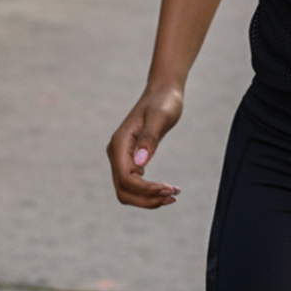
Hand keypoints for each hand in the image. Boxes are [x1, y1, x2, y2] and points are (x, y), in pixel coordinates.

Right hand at [107, 83, 183, 207]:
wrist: (164, 91)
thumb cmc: (164, 101)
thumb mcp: (160, 117)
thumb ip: (149, 138)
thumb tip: (139, 164)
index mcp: (120, 144)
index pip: (126, 179)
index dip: (146, 189)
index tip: (169, 188)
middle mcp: (116, 153)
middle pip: (124, 190)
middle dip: (146, 199)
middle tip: (173, 195)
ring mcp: (122, 157)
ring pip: (127, 190)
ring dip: (148, 198)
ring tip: (173, 195)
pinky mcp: (131, 159)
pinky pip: (134, 183)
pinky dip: (148, 191)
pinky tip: (166, 189)